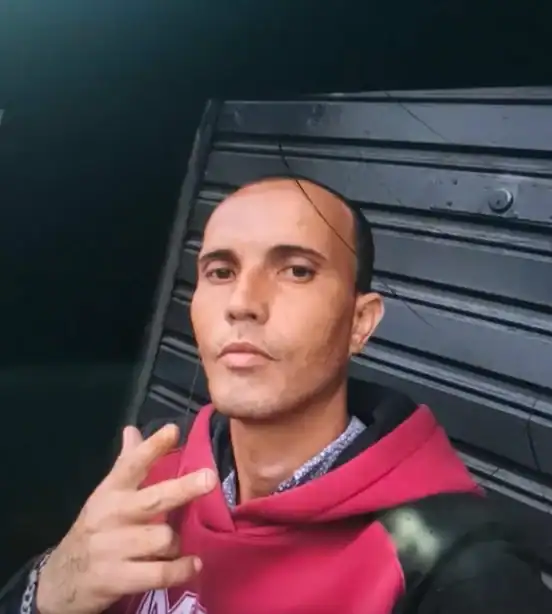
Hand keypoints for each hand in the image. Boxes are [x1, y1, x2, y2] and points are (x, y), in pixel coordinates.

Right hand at [36, 424, 215, 613]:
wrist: (62, 580)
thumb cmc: (96, 529)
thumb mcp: (106, 495)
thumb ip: (125, 463)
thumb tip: (132, 429)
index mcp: (111, 491)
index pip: (132, 464)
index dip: (152, 447)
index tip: (173, 430)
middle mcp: (112, 516)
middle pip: (153, 499)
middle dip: (182, 489)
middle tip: (210, 479)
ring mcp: (113, 548)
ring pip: (162, 538)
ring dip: (177, 542)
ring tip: (180, 545)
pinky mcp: (117, 578)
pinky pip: (158, 573)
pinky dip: (181, 570)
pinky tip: (194, 564)